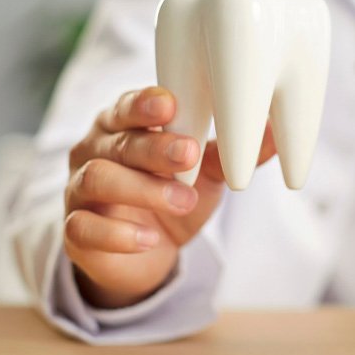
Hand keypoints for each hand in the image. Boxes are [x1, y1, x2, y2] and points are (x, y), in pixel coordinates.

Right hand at [64, 86, 275, 308]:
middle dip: (155, 146)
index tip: (171, 105)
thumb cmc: (173, 192)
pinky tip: (149, 238)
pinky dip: (118, 234)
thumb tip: (278, 130)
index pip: (127, 106)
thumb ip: (233, 152)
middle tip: (190, 153)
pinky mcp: (76, 231)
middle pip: (118, 141)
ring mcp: (80, 190)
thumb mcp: (207, 171)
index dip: (145, 103)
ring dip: (144, 188)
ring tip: (184, 199)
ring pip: (99, 179)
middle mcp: (95, 151)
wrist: (147, 251)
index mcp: (123, 126)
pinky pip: (84, 229)